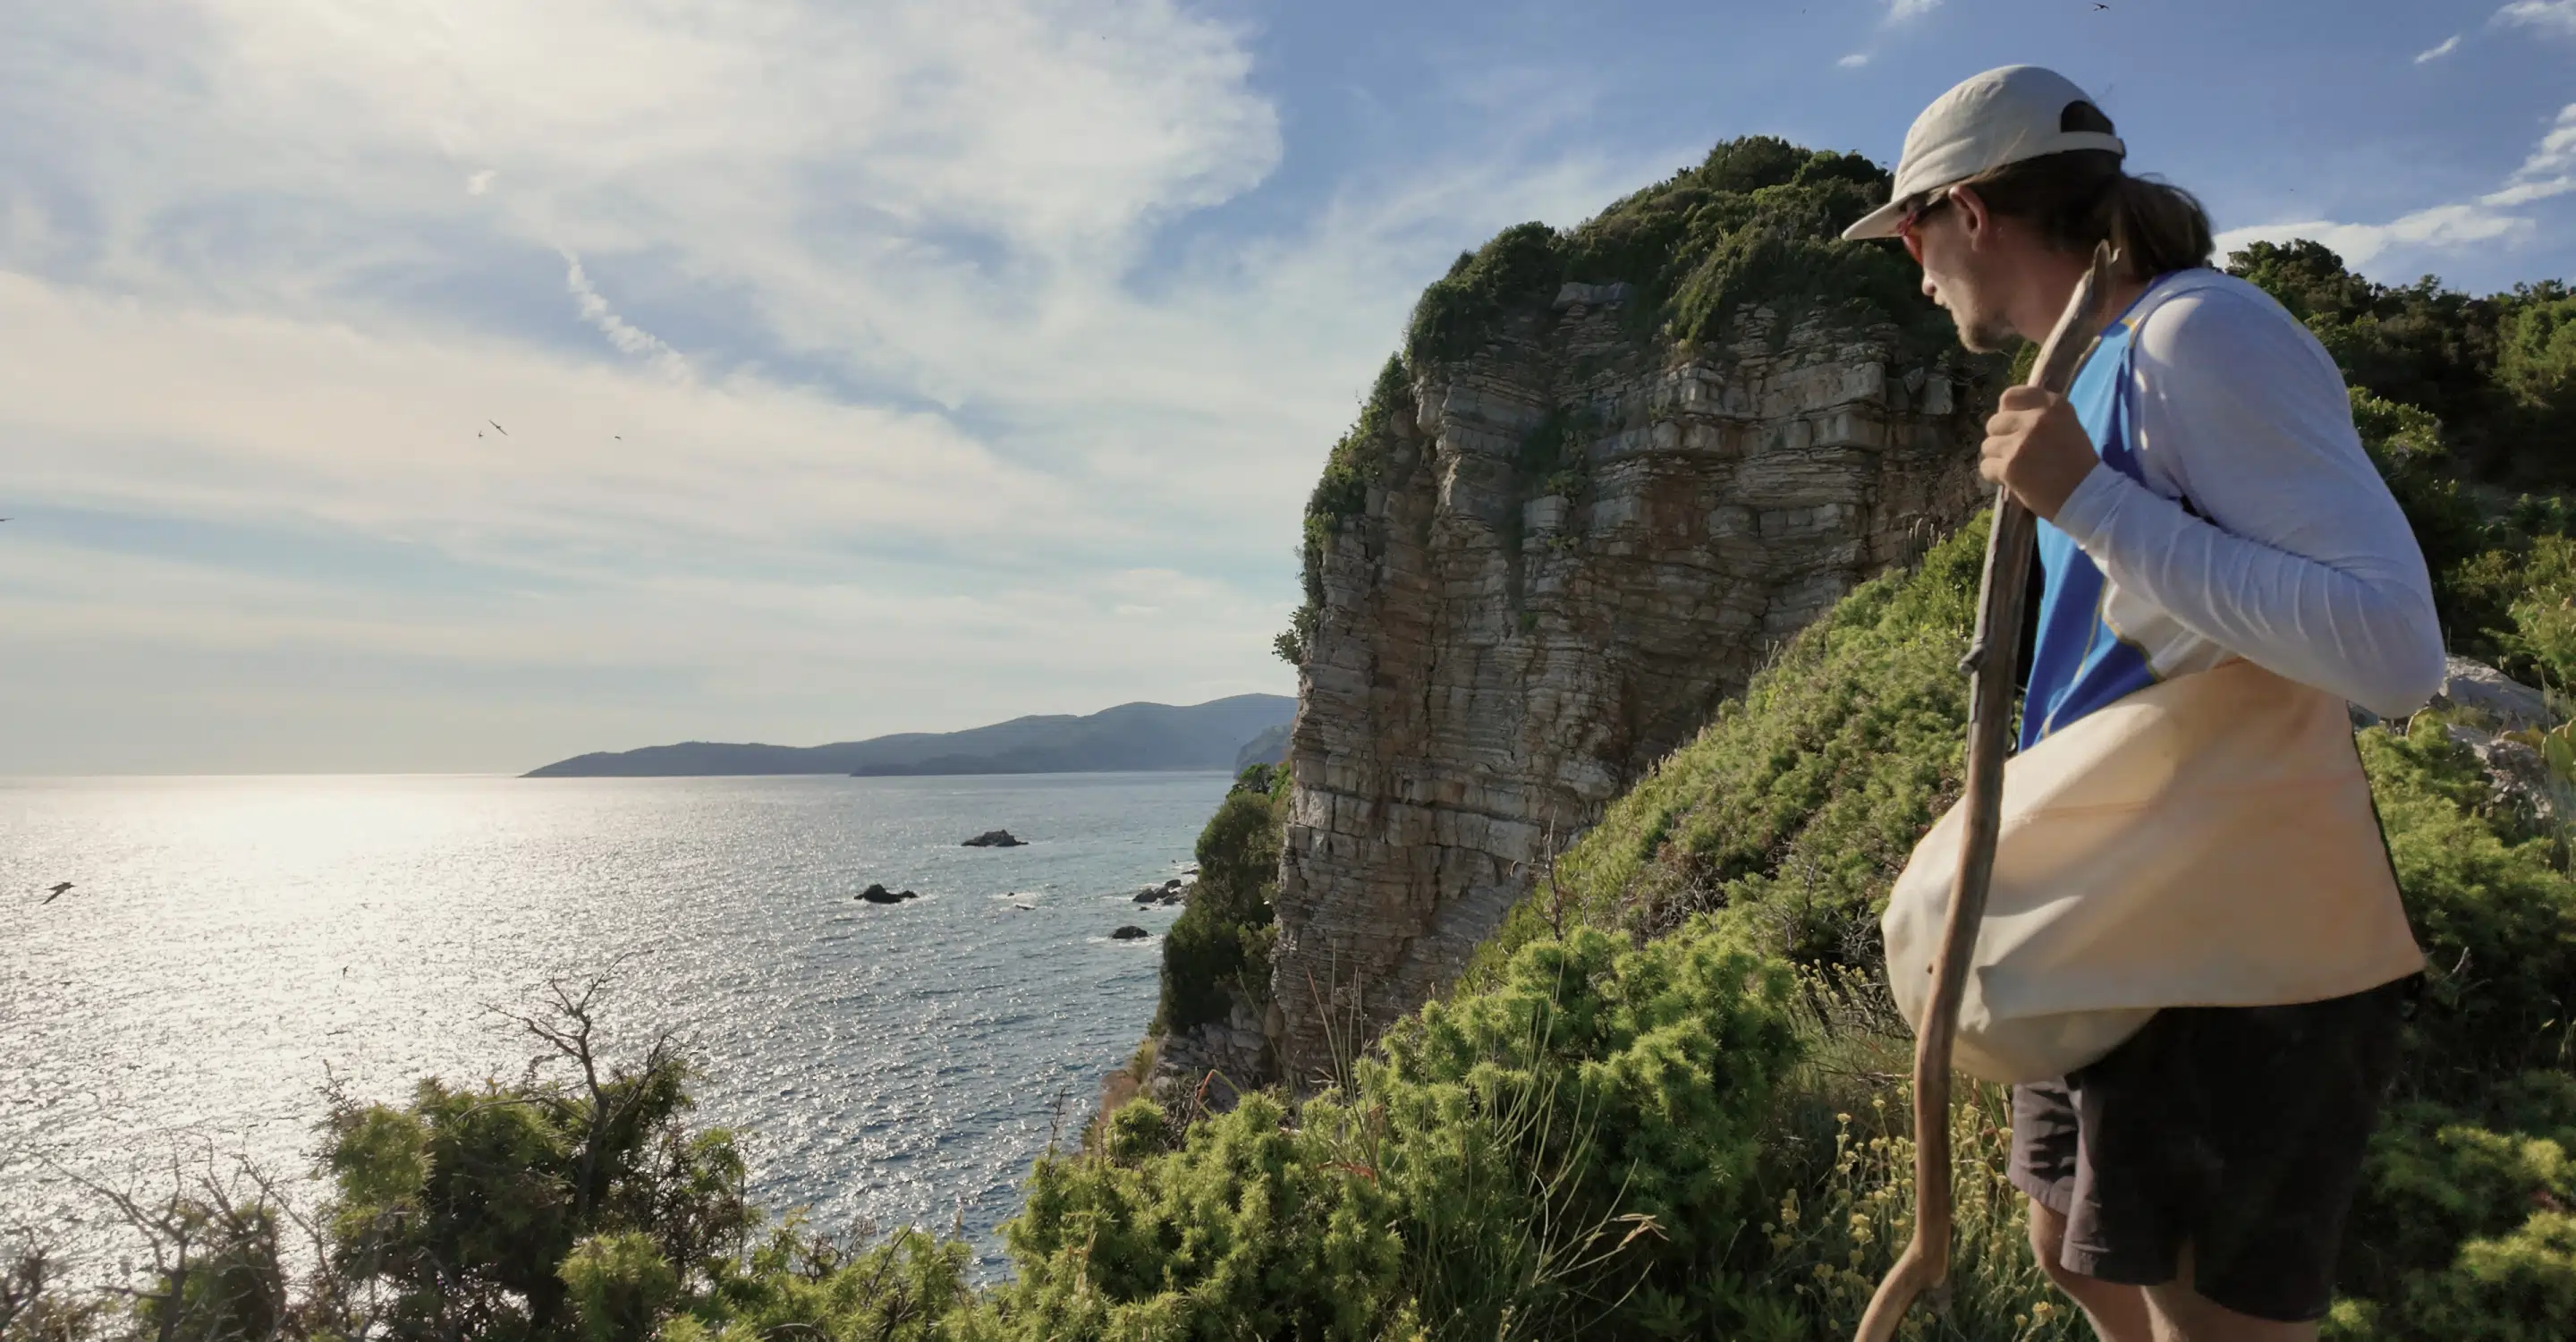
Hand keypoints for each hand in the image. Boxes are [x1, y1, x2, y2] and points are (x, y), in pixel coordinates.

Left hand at [1980, 386, 2098, 519]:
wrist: (2088, 497)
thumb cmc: (2077, 463)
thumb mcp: (2066, 425)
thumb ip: (2038, 415)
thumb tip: (2004, 413)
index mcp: (2053, 405)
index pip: (2010, 396)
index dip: (2007, 413)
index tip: (2014, 427)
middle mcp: (2036, 420)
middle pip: (1994, 422)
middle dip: (2002, 438)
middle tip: (2019, 453)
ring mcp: (2021, 443)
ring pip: (1988, 446)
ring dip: (1998, 458)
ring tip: (2020, 468)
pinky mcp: (2010, 467)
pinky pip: (1986, 467)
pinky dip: (1996, 476)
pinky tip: (2014, 481)